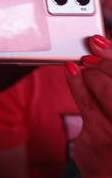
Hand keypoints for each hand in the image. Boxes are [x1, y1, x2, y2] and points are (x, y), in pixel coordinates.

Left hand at [67, 36, 111, 177]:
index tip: (104, 43)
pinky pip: (85, 100)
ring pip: (106, 86)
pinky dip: (76, 81)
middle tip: (95, 52)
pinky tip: (72, 72)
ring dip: (92, 71)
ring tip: (85, 65)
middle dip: (106, 60)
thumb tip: (103, 50)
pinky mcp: (101, 134)